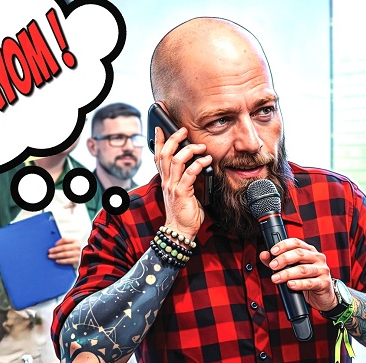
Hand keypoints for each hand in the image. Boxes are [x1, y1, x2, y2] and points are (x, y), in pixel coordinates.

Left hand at [48, 237, 81, 267]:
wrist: (80, 257)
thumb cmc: (72, 250)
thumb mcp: (70, 244)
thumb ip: (64, 243)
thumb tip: (53, 246)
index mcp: (75, 240)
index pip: (65, 239)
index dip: (58, 242)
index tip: (53, 245)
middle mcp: (77, 246)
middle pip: (64, 247)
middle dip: (55, 249)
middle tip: (49, 251)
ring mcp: (77, 253)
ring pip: (65, 254)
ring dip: (56, 255)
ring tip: (51, 256)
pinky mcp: (76, 260)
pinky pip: (67, 260)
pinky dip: (61, 261)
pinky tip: (57, 261)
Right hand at [153, 124, 210, 241]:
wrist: (180, 231)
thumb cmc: (184, 212)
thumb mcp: (182, 192)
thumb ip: (185, 179)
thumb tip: (196, 165)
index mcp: (165, 180)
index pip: (158, 157)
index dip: (158, 141)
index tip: (161, 128)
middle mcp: (166, 181)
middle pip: (165, 154)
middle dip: (173, 139)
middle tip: (183, 130)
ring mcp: (173, 187)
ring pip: (176, 160)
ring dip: (189, 150)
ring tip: (201, 147)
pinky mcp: (182, 193)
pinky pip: (189, 174)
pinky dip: (199, 164)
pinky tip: (207, 160)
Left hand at [259, 238, 336, 310]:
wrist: (323, 296)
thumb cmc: (307, 279)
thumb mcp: (292, 268)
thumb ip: (278, 261)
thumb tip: (264, 255)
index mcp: (309, 251)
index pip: (296, 243)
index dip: (283, 245)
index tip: (272, 251)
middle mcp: (317, 258)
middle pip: (299, 254)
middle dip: (283, 259)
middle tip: (272, 266)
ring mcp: (322, 270)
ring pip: (303, 269)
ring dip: (287, 274)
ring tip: (276, 278)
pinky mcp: (324, 283)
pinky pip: (309, 283)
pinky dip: (298, 284)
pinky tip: (290, 285)